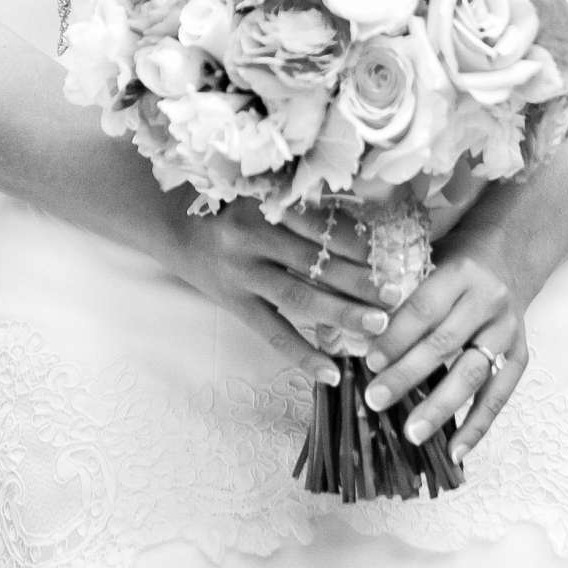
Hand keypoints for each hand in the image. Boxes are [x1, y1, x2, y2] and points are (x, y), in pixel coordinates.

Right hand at [166, 199, 388, 387]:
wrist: (171, 223)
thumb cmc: (231, 206)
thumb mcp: (264, 195)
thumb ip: (306, 207)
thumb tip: (368, 228)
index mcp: (267, 203)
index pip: (322, 224)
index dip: (359, 241)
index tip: (393, 254)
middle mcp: (253, 236)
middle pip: (316, 261)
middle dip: (360, 279)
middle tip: (397, 294)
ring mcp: (241, 272)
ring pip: (299, 296)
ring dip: (342, 313)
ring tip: (379, 326)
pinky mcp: (233, 303)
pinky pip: (272, 332)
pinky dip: (302, 354)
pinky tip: (330, 373)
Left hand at [359, 235, 528, 462]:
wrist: (509, 254)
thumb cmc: (453, 261)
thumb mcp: (426, 260)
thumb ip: (397, 292)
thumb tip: (348, 334)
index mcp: (460, 272)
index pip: (424, 308)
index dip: (396, 337)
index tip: (368, 362)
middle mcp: (488, 300)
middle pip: (445, 343)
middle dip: (407, 375)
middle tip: (376, 400)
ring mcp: (508, 330)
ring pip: (473, 374)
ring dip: (441, 407)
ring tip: (412, 434)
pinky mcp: (521, 355)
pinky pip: (500, 396)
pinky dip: (478, 426)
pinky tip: (456, 452)